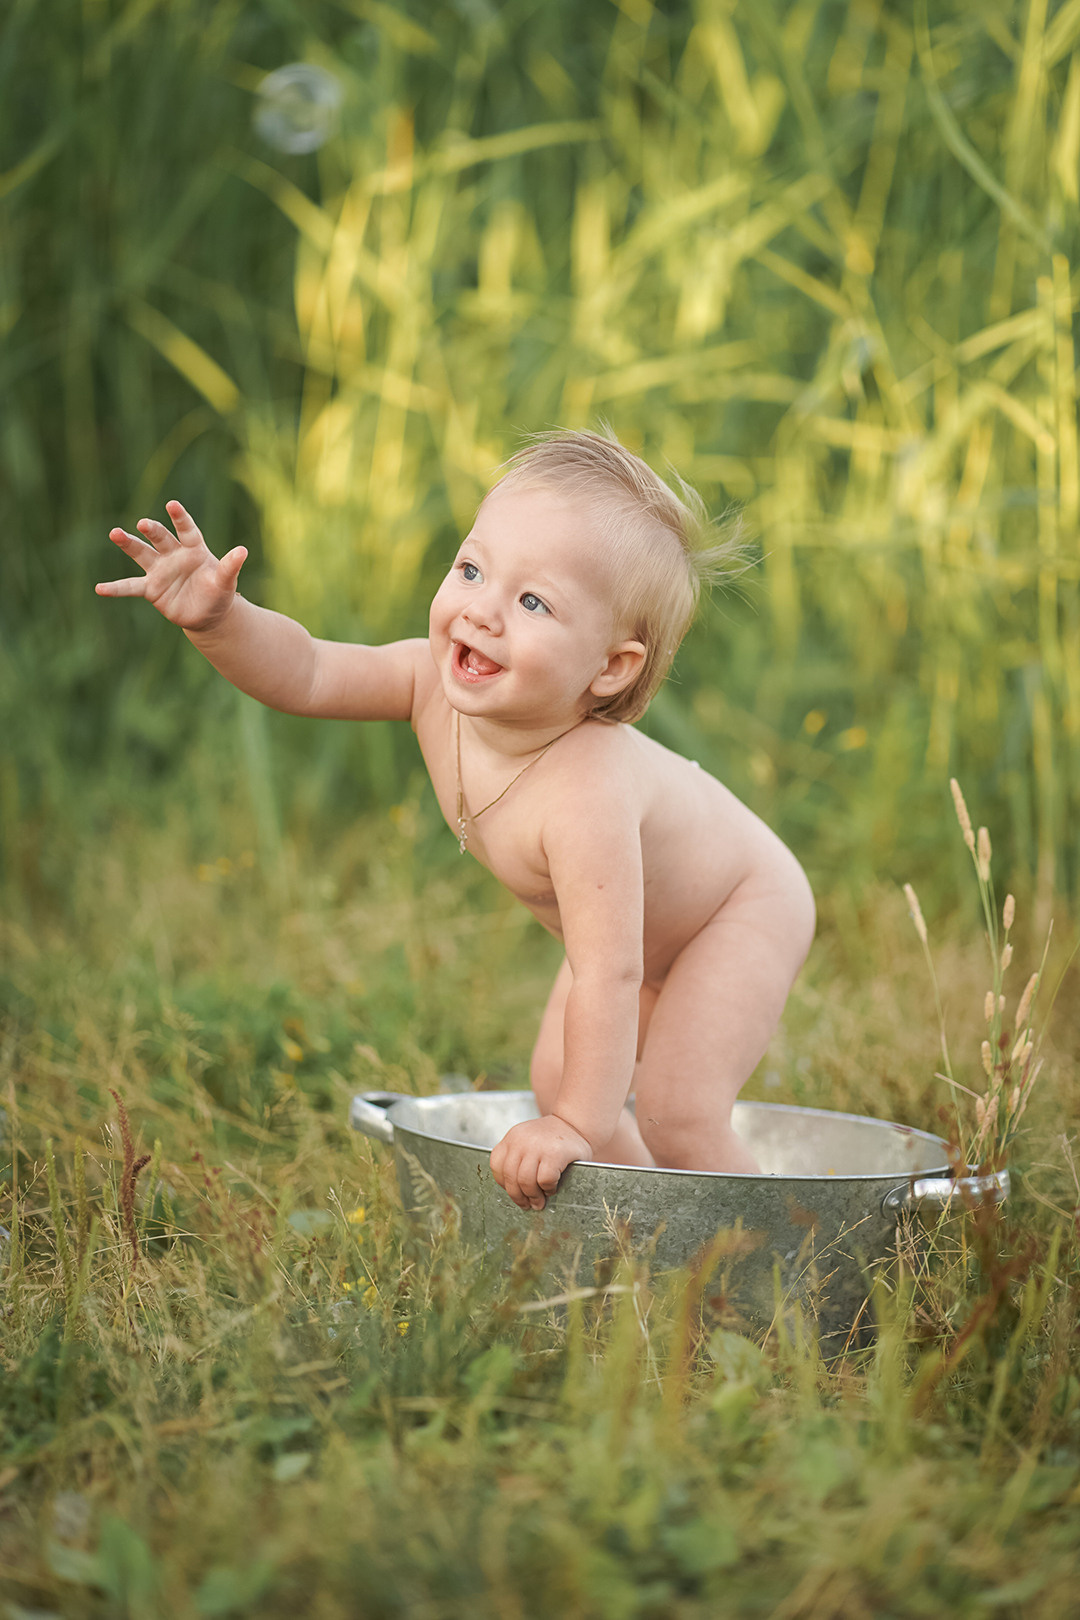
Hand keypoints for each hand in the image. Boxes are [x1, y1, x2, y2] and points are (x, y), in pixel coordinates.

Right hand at [96, 500, 246, 631]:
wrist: (208, 614)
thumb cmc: (219, 592)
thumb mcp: (226, 581)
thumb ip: (230, 566)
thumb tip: (243, 550)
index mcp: (194, 548)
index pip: (187, 530)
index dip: (180, 518)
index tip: (172, 505)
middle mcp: (174, 555)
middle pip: (161, 538)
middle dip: (152, 530)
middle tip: (143, 523)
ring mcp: (160, 570)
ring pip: (142, 553)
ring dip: (128, 543)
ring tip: (114, 533)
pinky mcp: (151, 589)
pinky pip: (131, 587)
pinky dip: (116, 589)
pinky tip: (99, 589)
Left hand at [490, 1115, 592, 1210]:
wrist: (575, 1123)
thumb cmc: (552, 1140)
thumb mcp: (528, 1142)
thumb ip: (517, 1159)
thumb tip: (512, 1190)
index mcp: (512, 1137)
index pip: (497, 1165)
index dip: (504, 1184)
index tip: (514, 1192)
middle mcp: (521, 1140)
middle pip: (511, 1177)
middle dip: (519, 1197)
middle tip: (528, 1204)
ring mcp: (538, 1146)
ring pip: (526, 1181)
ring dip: (533, 1196)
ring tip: (539, 1201)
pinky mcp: (555, 1154)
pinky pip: (545, 1180)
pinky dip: (548, 1189)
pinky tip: (552, 1187)